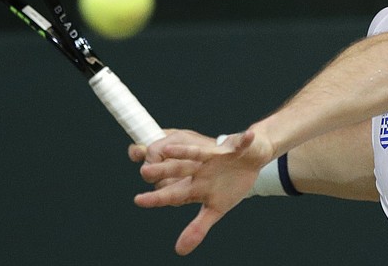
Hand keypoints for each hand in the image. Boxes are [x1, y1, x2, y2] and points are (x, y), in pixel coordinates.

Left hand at [133, 129, 272, 254]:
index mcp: (196, 184)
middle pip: (179, 169)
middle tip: (143, 172)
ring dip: (185, 150)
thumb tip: (179, 251)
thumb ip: (197, 228)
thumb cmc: (229, 183)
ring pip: (198, 152)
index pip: (173, 192)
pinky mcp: (235, 147)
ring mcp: (216, 156)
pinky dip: (245, 139)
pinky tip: (248, 135)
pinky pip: (241, 143)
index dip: (157, 197)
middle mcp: (200, 168)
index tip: (138, 200)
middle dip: (163, 170)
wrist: (249, 160)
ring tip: (168, 149)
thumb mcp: (215, 208)